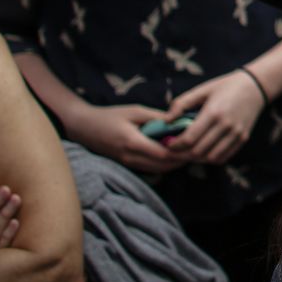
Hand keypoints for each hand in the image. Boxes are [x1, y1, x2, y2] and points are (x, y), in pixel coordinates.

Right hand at [66, 102, 188, 174]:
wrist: (84, 127)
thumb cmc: (110, 116)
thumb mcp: (134, 111)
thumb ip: (156, 117)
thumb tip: (178, 121)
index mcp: (133, 142)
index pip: (163, 154)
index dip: (181, 152)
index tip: (195, 144)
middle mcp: (130, 157)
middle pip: (163, 166)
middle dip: (181, 160)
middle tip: (197, 150)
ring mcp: (128, 163)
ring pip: (158, 170)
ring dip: (174, 164)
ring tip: (189, 153)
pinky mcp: (127, 165)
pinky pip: (150, 169)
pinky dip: (163, 164)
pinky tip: (172, 155)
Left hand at [163, 70, 266, 164]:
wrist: (255, 86)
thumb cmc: (224, 86)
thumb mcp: (202, 90)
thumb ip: (181, 104)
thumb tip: (165, 120)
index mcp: (213, 112)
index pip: (189, 138)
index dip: (175, 145)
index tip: (167, 143)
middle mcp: (226, 125)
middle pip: (198, 151)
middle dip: (181, 154)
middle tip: (173, 151)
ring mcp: (236, 134)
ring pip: (210, 157)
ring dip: (196, 159)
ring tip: (186, 152)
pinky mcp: (243, 139)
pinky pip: (223, 157)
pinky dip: (210, 158)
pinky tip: (202, 152)